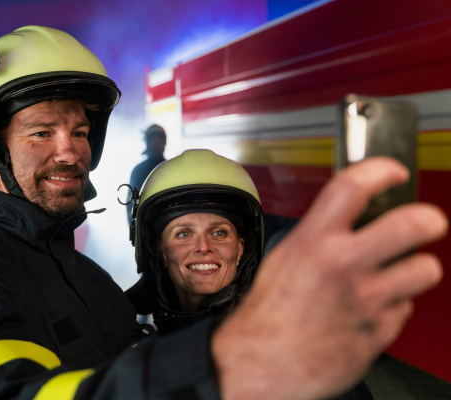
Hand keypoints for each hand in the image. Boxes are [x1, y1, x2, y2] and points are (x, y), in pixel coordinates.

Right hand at [212, 157, 446, 399]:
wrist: (261, 363)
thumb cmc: (267, 314)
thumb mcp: (284, 259)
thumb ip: (319, 235)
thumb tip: (350, 217)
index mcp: (313, 242)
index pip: (355, 186)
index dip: (382, 169)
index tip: (394, 172)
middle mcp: (343, 266)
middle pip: (413, 223)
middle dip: (430, 218)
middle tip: (428, 221)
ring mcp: (366, 300)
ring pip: (423, 269)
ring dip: (415, 268)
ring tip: (397, 272)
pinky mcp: (380, 331)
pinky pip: (404, 309)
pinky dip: (393, 306)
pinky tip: (368, 310)